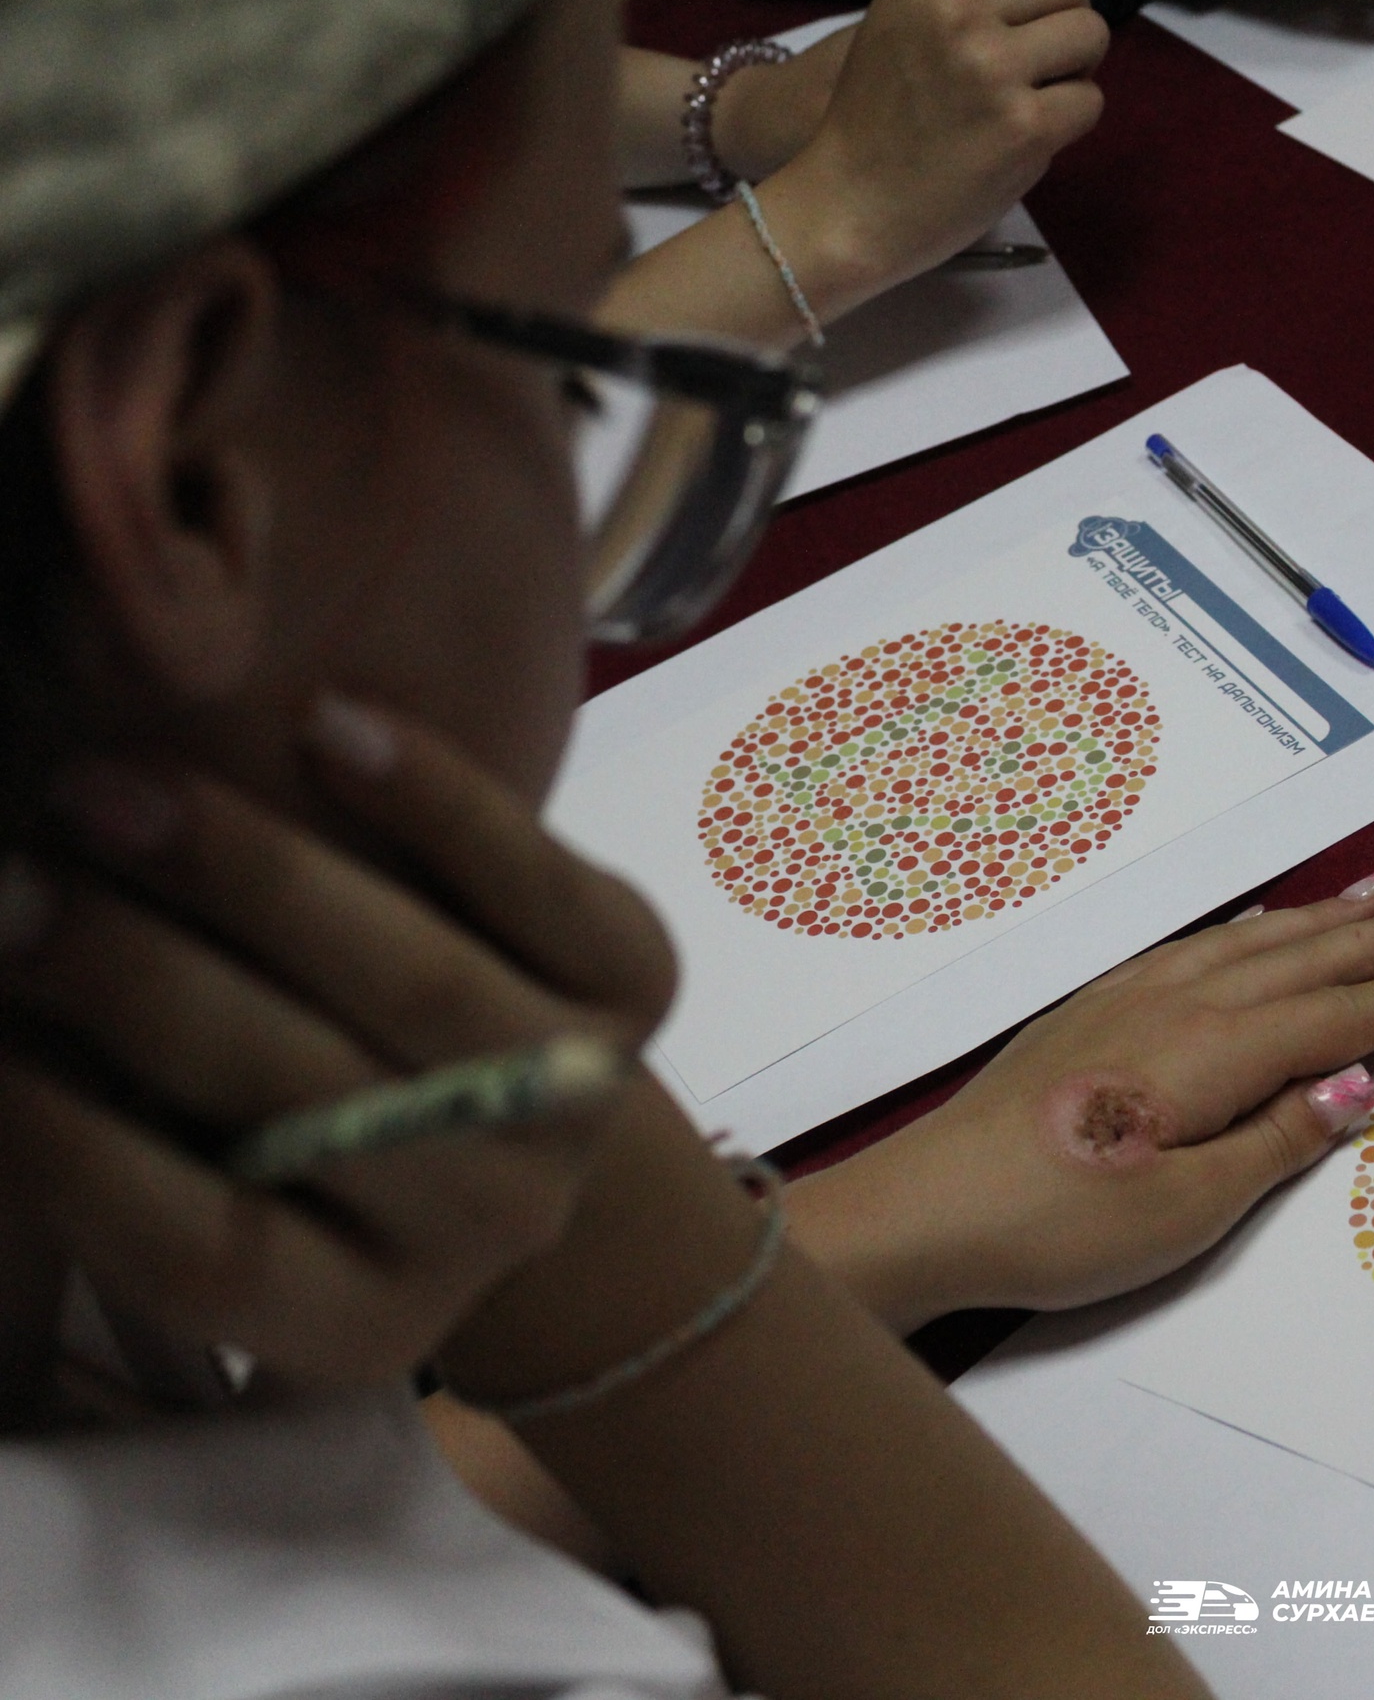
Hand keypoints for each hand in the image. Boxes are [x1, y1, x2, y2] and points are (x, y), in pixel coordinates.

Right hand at [0, 697, 676, 1387]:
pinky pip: (537, 884)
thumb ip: (101, 1106)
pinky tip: (325, 727)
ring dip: (251, 875)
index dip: (74, 1153)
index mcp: (357, 1317)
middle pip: (306, 1101)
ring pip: (417, 984)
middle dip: (134, 978)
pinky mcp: (638, 982)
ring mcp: (578, 1104)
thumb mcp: (189, 1150)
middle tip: (9, 883)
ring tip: (115, 790)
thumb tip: (0, 1023)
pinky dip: (436, 800)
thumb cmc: (288, 1118)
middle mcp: (489, 1226)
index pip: (204, 1254)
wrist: (503, 1076)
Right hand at [761, 0, 1109, 304]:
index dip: (1039, 4)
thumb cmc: (877, 126)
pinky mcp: (1022, 126)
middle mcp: (960, 14)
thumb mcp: (900, 28)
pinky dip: (1070, 123)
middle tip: (1041, 71)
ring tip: (1034, 102)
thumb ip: (961, 5)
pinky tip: (1028, 140)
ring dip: (1076, 72)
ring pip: (1091, 37)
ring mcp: (993, 69)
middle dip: (1066, 31)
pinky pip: (1089, 101)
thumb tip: (1039, 2)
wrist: (849, 206)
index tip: (1026, 34)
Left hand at [789, 874, 1373, 1330]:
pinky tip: (1259, 927)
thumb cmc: (1061, 1223)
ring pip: (1250, 942)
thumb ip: (1278, 1140)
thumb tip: (1359, 1084)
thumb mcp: (1188, 1209)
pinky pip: (1198, 947)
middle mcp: (1181, 1004)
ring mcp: (1130, 998)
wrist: (928, 1205)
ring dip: (1319, 917)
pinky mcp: (1092, 1009)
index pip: (1336, 1016)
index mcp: (1216, 1053)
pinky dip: (1250, 930)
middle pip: (1301, 959)